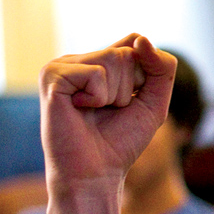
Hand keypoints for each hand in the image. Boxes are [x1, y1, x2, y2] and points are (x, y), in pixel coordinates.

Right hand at [38, 34, 176, 213]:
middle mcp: (79, 59)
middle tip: (109, 111)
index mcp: (98, 62)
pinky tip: (80, 111)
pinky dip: (98, 97)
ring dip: (115, 94)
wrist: (95, 174)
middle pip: (127, 51)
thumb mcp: (154, 101)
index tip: (130, 100)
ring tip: (95, 112)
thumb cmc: (121, 141)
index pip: (135, 41)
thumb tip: (141, 39)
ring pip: (114, 58)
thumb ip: (161, 67)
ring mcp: (62, 65)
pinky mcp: (52, 77)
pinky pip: (96, 73)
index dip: (144, 72)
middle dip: (130, 87)